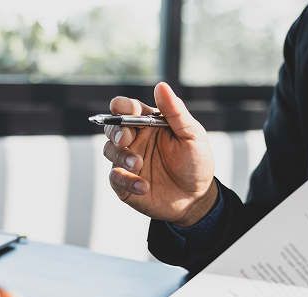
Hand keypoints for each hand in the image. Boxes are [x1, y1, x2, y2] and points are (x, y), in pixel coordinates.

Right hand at [103, 82, 217, 226]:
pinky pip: (115, 178)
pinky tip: (143, 186)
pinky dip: (126, 181)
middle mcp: (136, 140)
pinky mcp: (125, 183)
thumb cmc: (196, 163)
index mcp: (149, 123)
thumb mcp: (192, 135)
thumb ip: (175, 111)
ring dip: (121, 156)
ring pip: (109, 151)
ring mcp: (128, 162)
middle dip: (115, 131)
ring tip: (139, 165)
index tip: (123, 109)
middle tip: (126, 140)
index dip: (122, 106)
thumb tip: (161, 86)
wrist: (197, 198)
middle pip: (112, 128)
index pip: (128, 108)